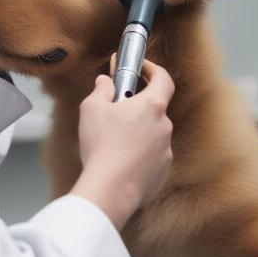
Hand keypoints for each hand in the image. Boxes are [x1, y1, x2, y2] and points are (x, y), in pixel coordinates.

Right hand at [71, 58, 174, 229]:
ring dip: (136, 132)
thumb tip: (105, 82)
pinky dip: (138, 154)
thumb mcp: (92, 108)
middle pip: (153, 108)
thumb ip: (101, 89)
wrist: (110, 189)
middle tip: (115, 109)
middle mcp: (164, 126)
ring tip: (112, 140)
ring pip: (151, 133)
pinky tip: (119, 160)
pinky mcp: (162, 171)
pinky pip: (151, 155)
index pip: (163, 78)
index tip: (141, 67)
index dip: (153, 69)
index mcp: (152, 106)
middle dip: (136, 106)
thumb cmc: (102, 146)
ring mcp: (165, 150)